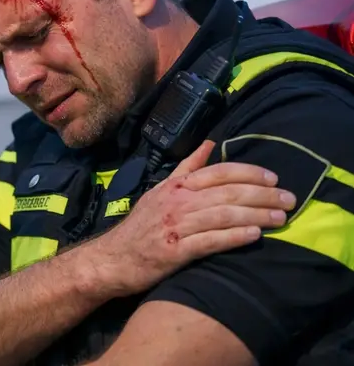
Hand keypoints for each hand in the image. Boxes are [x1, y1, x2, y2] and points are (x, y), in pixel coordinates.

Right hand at [88, 140, 294, 298]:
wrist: (113, 258)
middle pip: (227, 193)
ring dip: (256, 215)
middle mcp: (177, 202)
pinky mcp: (176, 252)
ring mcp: (176, 226)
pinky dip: (234, 237)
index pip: (217, 173)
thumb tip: (210, 144)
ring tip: (281, 218)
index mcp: (175, 186)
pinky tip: (254, 235)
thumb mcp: (160, 191)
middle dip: (262, 195)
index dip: (248, 173)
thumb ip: (187, 168)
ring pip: (223, 215)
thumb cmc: (141, 226)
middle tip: (289, 199)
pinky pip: (211, 241)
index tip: (273, 178)